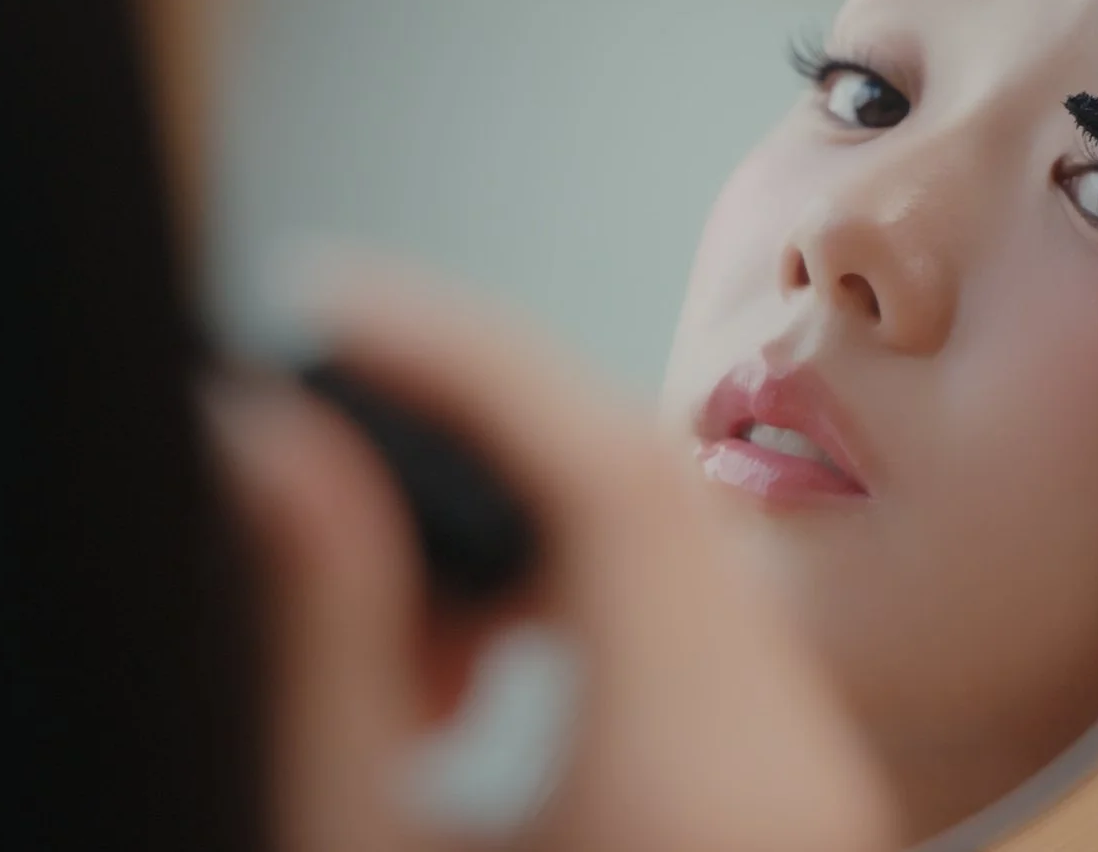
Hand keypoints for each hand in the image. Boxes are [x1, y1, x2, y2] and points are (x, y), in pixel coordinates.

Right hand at [208, 257, 897, 851]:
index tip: (336, 299)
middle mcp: (790, 761)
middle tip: (325, 476)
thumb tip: (283, 448)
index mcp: (689, 773)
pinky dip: (577, 609)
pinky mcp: (794, 792)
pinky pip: (701, 630)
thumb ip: (326, 645)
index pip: (606, 469)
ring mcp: (814, 777)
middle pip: (651, 493)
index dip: (466, 353)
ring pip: (679, 553)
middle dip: (475, 444)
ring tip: (397, 654)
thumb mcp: (354, 847)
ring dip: (522, 536)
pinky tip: (474, 685)